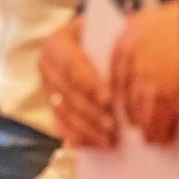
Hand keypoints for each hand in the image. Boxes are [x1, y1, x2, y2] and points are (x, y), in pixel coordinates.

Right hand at [38, 17, 115, 147]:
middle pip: (66, 92)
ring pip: (63, 112)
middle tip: (112, 127)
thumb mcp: (112, 33)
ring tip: (108, 140)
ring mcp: (47, 87)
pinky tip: (92, 145)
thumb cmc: (111, 37)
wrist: (98, 41)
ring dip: (85, 128)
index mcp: (57, 42)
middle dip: (89, 111)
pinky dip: (76, 136)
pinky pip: (61, 124)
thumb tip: (132, 68)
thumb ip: (117, 48)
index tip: (109, 99)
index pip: (71, 64)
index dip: (88, 83)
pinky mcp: (52, 106)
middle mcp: (46, 65)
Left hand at [111, 0, 178, 143]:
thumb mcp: (165, 16)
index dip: (120, 86)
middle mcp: (132, 57)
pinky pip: (154, 123)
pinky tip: (164, 138)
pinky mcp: (162, 99)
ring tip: (150, 134)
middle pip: (123, 92)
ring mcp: (145, 79)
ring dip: (144, 124)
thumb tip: (145, 44)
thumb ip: (149, 30)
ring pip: (136, 111)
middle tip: (134, 119)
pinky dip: (159, 133)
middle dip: (129, 108)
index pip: (116, 66)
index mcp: (131, 35)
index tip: (121, 97)